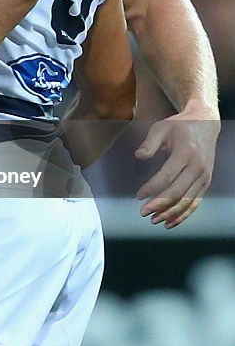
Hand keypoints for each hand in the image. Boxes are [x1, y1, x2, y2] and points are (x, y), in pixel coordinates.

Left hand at [135, 110, 219, 228]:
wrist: (206, 124)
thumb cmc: (180, 126)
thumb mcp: (162, 127)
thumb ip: (150, 142)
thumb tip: (139, 156)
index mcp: (186, 152)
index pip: (167, 175)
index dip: (152, 188)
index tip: (138, 196)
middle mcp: (198, 166)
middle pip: (178, 192)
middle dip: (159, 205)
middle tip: (143, 213)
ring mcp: (204, 176)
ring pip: (187, 201)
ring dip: (170, 213)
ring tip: (154, 220)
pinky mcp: (206, 182)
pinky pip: (196, 202)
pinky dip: (184, 214)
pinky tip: (170, 221)